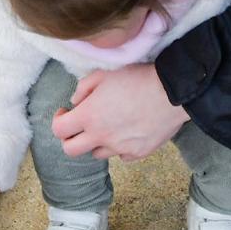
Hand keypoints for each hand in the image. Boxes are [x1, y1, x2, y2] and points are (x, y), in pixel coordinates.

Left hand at [51, 63, 188, 161]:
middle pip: (71, 150)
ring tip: (108, 126)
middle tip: (80, 126)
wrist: (173, 93)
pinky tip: (127, 131)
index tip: (66, 112)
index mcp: (89, 116)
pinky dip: (119, 147)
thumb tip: (75, 102)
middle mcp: (101, 136)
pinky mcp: (138, 153)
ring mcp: (120, 148)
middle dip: (70, 139)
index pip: (59, 130)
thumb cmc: (138, 79)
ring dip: (97, 142)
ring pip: (97, 154)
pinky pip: (121, 156)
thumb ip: (84, 88)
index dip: (58, 120)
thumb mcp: (105, 73)